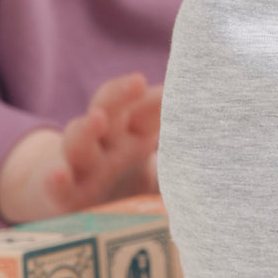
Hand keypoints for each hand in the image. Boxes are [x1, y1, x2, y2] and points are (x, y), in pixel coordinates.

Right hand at [0, 73, 160, 223]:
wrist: (59, 193)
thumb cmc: (117, 175)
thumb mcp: (151, 165)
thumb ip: (173, 158)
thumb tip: (221, 155)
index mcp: (127, 132)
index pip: (141, 108)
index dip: (154, 98)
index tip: (173, 89)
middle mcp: (102, 143)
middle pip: (108, 111)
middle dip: (120, 95)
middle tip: (136, 82)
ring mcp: (79, 166)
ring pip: (79, 143)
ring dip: (87, 129)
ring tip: (98, 119)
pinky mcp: (61, 196)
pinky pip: (58, 188)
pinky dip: (56, 182)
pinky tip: (56, 176)